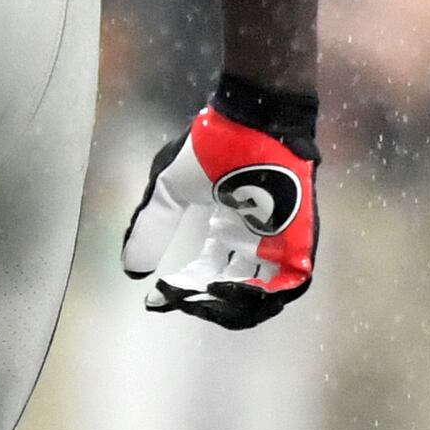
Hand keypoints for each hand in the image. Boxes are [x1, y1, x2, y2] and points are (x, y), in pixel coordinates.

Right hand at [122, 82, 318, 327]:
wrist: (252, 124)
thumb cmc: (212, 150)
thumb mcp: (169, 190)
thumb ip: (151, 227)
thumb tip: (131, 268)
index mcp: (228, 226)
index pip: (206, 269)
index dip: (182, 286)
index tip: (156, 297)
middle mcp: (254, 240)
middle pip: (230, 286)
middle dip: (201, 299)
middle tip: (177, 297)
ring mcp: (278, 243)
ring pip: (261, 295)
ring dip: (229, 305)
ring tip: (199, 299)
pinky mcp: (298, 243)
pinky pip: (285, 285)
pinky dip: (257, 297)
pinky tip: (223, 290)